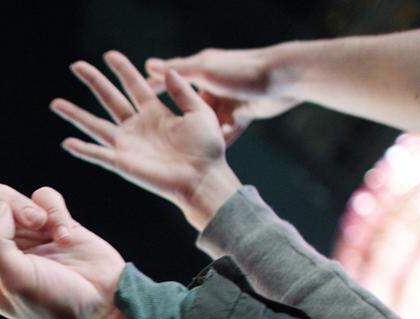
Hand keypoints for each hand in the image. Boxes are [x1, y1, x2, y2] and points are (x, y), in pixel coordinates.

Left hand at [0, 159, 127, 318]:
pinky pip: (40, 193)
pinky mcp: (50, 218)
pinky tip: (65, 231)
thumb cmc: (58, 306)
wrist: (108, 304)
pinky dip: (51, 207)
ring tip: (43, 232)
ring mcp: (20, 233)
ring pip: (1, 195)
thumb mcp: (14, 282)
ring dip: (21, 208)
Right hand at [51, 51, 240, 230]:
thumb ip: (183, 91)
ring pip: (95, 125)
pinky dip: (83, 150)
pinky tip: (66, 142)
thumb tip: (167, 70)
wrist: (203, 178)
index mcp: (156, 113)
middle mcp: (137, 127)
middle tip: (76, 65)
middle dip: (93, 82)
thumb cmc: (207, 148)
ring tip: (56, 103)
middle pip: (109, 99)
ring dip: (75, 115)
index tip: (109, 55)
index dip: (122, 70)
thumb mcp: (200, 112)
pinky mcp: (123, 163)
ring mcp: (128, 145)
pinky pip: (99, 155)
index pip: (134, 85)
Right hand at [145, 46, 298, 143]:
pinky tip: (218, 151)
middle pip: (188, 110)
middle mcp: (212, 87)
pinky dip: (223, 140)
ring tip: (193, 150)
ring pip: (207, 125)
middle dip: (180, 125)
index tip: (136, 104)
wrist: (283, 79)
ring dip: (203, 137)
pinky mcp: (241, 115)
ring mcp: (227, 102)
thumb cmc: (243, 70)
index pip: (170, 81)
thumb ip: (178, 71)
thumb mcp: (206, 70)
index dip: (154, 91)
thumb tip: (147, 66)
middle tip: (164, 141)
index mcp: (201, 72)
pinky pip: (227, 133)